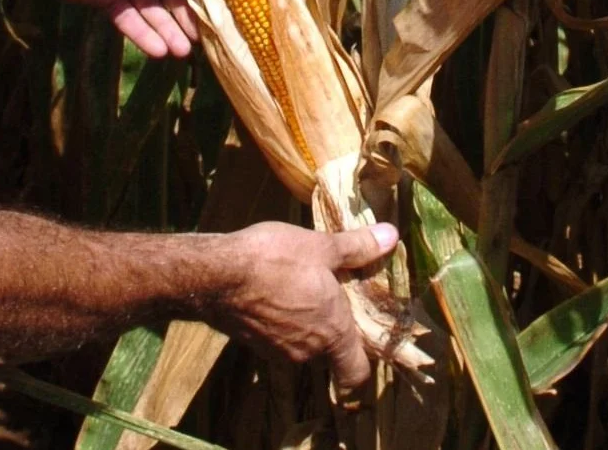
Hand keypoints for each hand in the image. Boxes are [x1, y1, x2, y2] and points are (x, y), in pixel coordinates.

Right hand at [212, 221, 398, 392]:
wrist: (215, 275)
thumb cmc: (275, 259)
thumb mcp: (321, 246)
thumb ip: (359, 247)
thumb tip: (392, 235)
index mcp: (333, 333)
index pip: (356, 372)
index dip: (363, 362)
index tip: (365, 343)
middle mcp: (307, 352)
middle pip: (329, 353)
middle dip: (331, 329)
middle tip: (331, 296)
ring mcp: (276, 351)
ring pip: (301, 345)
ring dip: (304, 324)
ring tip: (298, 289)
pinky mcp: (252, 344)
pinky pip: (276, 338)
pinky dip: (279, 322)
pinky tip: (271, 293)